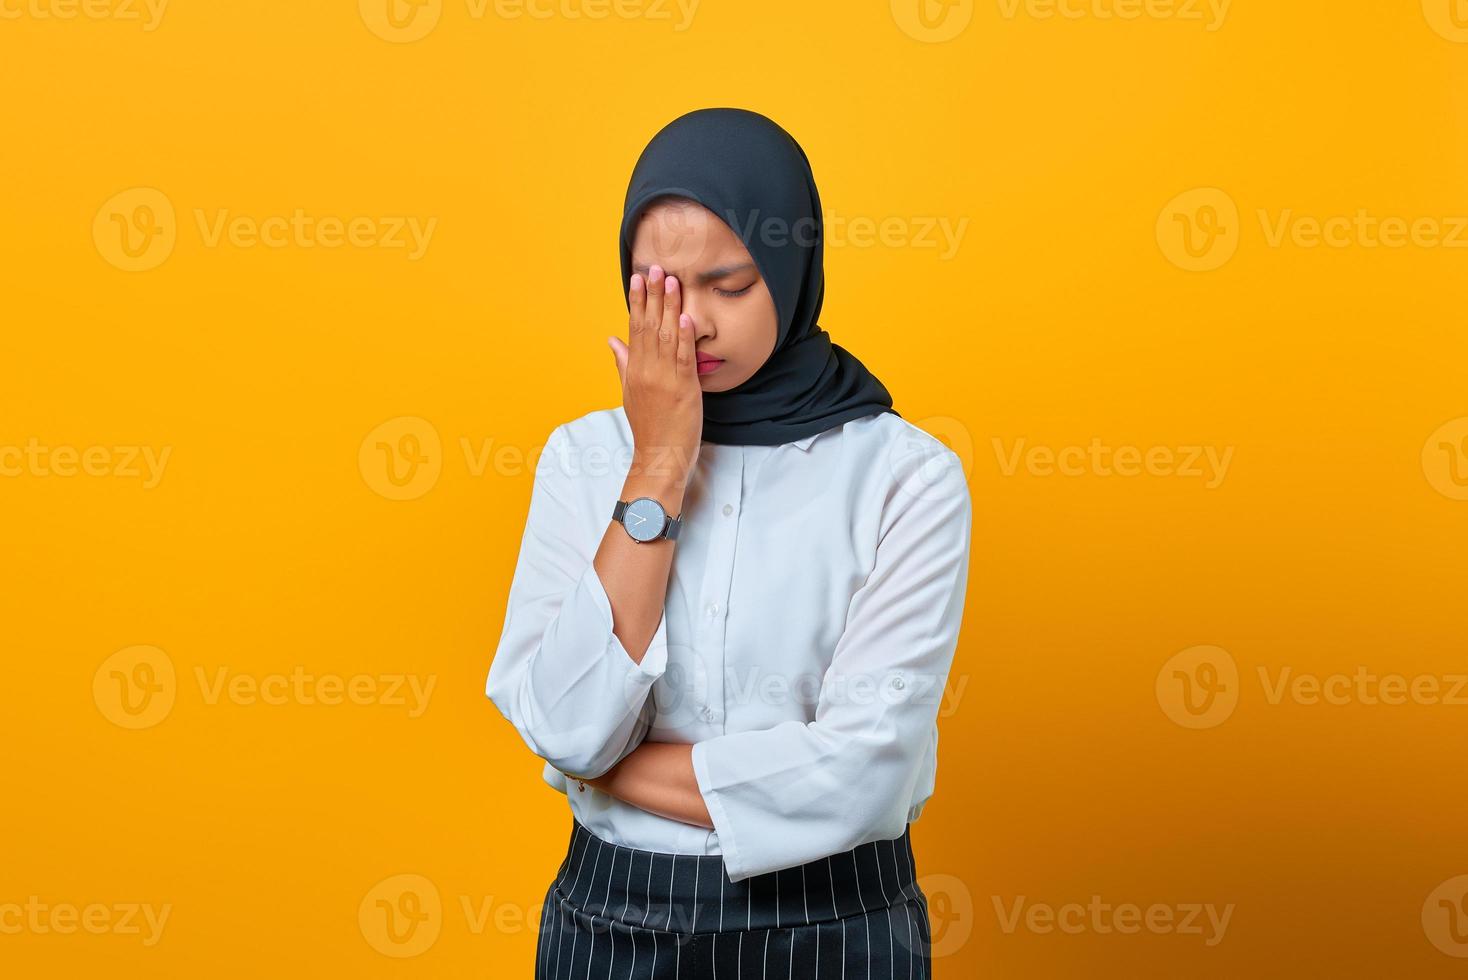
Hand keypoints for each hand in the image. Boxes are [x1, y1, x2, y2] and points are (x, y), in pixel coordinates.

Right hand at [608, 265, 701, 486]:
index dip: (637, 302)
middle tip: (655, 267)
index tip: (637, 278)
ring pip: (665, 336)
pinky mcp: (684, 389)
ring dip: (669, 307)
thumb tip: (611, 339)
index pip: (634, 329)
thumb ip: (623, 363)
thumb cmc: (649, 427)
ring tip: (671, 281)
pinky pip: (683, 358)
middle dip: (652, 295)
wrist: (659, 456)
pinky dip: (685, 336)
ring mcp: (664, 380)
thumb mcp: (630, 392)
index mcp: (634, 370)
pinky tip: (686, 317)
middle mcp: (646, 371)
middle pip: (648, 326)